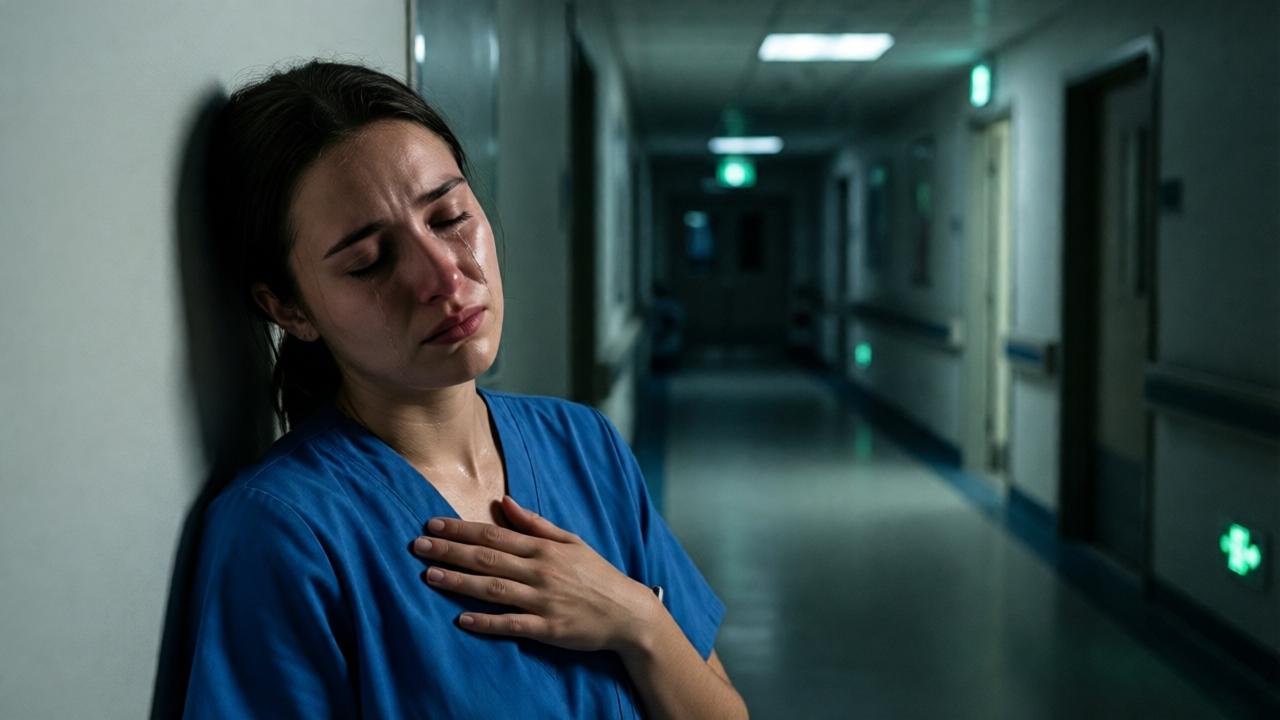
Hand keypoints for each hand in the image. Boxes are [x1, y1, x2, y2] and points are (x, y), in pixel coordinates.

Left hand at [410, 495, 660, 653]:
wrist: (628, 612)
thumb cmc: (597, 575)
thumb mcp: (571, 541)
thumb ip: (536, 524)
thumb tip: (505, 502)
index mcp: (544, 549)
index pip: (494, 535)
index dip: (461, 529)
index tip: (432, 524)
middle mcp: (540, 572)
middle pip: (487, 558)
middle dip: (450, 551)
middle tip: (418, 545)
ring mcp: (543, 600)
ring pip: (493, 589)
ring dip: (459, 582)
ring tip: (429, 575)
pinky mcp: (548, 628)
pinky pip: (512, 624)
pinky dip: (486, 622)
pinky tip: (461, 619)